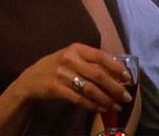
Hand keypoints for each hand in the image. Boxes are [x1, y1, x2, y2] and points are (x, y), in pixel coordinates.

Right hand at [12, 43, 132, 113]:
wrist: (30, 80)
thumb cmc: (57, 67)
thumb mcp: (71, 58)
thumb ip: (90, 62)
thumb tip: (117, 74)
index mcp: (76, 48)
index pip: (101, 56)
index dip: (116, 67)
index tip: (128, 78)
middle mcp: (69, 59)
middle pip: (98, 74)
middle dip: (115, 87)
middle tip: (126, 97)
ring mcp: (61, 74)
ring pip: (90, 89)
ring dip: (106, 99)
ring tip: (116, 106)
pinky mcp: (55, 88)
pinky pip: (79, 99)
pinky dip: (92, 105)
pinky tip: (101, 109)